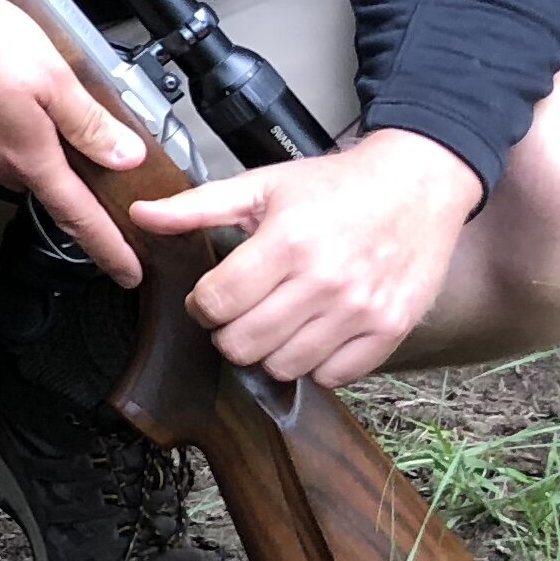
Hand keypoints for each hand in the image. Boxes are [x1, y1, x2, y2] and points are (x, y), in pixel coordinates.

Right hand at [0, 0, 146, 284]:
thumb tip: (126, 157)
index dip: (109, 248)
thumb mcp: (49, 73)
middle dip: (59, 159)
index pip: (79, 218)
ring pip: (8, 155)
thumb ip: (87, 120)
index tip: (129, 274)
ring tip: (20, 87)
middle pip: (42, 178)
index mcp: (28, 156)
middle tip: (68, 119)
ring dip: (22, 133)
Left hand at [123, 129, 482, 385]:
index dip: (202, 304)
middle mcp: (325, 281)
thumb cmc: (338, 186)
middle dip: (229, 331)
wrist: (418, 183)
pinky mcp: (390, 330)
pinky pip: (332, 377)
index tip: (213, 295)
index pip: (216, 304)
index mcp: (287, 242)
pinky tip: (314, 332)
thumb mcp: (263, 185)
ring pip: (284, 367)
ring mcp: (361, 310)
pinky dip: (316, 363)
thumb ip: (197, 206)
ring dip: (270, 350)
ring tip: (278, 319)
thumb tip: (141, 215)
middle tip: (242, 310)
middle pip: (243, 345)